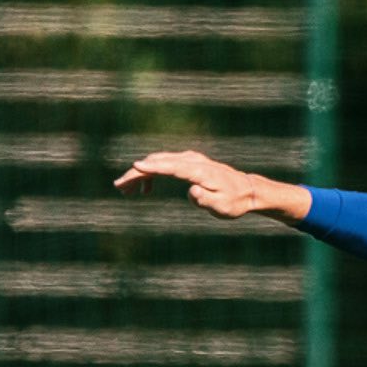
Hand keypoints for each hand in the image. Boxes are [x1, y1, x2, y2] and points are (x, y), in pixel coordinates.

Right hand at [113, 150, 308, 221]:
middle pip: (158, 162)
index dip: (150, 168)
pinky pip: (165, 164)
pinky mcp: (189, 163)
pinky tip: (146, 188)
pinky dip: (153, 173)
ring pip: (159, 162)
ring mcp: (190, 160)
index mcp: (198, 171)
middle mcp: (192, 161)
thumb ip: (206, 200)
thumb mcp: (222, 207)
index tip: (134, 168)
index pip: (169, 167)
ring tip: (126, 190)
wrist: (247, 191)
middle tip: (119, 188)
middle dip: (136, 174)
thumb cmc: (234, 202)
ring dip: (141, 174)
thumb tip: (191, 192)